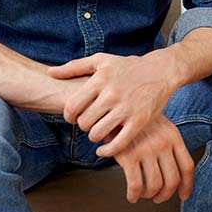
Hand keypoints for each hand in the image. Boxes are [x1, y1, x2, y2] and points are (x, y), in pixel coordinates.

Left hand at [49, 52, 177, 155]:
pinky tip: (103, 149)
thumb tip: (50, 73)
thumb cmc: (128, 66)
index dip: (69, 116)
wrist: (161, 70)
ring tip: (98, 130)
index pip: (72, 107)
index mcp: (100, 80)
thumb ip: (74, 67)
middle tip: (90, 122)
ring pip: (97, 134)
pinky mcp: (139, 121)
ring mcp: (126, 109)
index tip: (75, 116)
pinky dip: (107, 150)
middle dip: (83, 125)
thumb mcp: (101, 60)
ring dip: (94, 136)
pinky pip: (117, 143)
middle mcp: (112, 94)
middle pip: (83, 122)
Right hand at [109, 114, 193, 203]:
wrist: (117, 107)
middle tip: (158, 198)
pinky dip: (134, 195)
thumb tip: (176, 172)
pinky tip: (131, 195)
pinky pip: (136, 185)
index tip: (183, 195)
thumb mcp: (161, 127)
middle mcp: (163, 144)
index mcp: (173, 137)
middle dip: (165, 194)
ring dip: (149, 195)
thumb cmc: (138, 120)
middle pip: (172, 180)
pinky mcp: (129, 156)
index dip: (187, 185)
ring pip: (155, 185)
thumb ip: (170, 145)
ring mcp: (147, 150)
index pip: (187, 166)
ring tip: (143, 194)